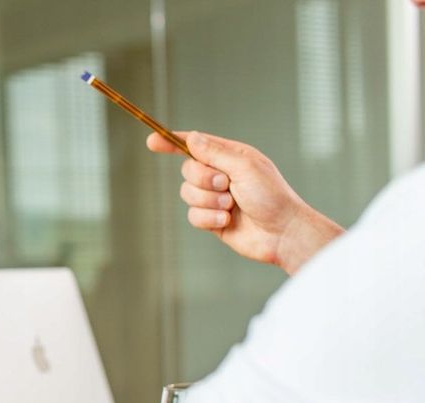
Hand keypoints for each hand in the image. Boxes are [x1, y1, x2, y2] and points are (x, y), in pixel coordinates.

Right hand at [147, 130, 343, 273]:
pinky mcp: (211, 219)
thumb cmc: (271, 196)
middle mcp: (220, 175)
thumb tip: (192, 138)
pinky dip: (209, 218)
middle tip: (226, 185)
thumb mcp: (244, 167)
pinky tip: (227, 221)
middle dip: (203, 179)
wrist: (281, 233)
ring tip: (231, 206)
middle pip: (187, 170)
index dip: (172, 142)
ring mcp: (214, 198)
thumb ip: (215, 153)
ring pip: (187, 194)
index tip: (152, 141)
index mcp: (230, 156)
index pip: (195, 145)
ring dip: (208, 201)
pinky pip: (192, 215)